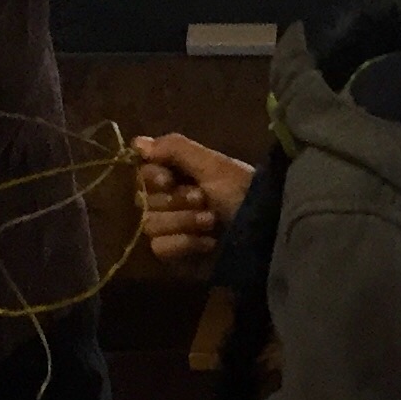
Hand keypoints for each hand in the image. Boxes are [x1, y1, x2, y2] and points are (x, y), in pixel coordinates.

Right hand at [134, 134, 254, 265]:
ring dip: (183, 221)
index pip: (143, 172)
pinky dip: (183, 243)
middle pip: (145, 200)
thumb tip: (136, 142)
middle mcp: (172, 201)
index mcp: (179, 175)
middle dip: (176, 200)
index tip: (167, 179)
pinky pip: (160, 247)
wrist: (264, 230)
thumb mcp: (212, 164)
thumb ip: (174, 149)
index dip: (151, 176)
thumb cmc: (240, 190)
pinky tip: (207, 242)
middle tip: (203, 199)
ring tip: (210, 220)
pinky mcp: (177, 256)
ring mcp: (173, 230)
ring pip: (151, 224)